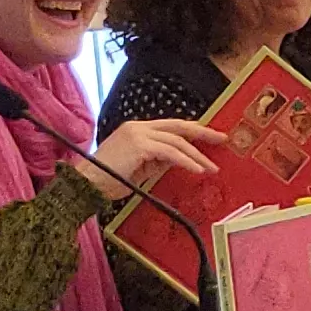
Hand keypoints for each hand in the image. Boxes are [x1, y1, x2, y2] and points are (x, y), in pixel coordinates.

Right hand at [91, 117, 225, 189]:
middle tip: (222, 139)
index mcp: (137, 130)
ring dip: (197, 155)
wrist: (88, 184)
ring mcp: (138, 134)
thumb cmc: (110, 180)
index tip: (209, 136)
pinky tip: (198, 170)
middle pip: (178, 127)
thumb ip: (159, 161)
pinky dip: (186, 161)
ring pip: (176, 142)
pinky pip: (170, 153)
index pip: (170, 127)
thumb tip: (181, 160)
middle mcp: (138, 127)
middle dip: (202, 133)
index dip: (191, 131)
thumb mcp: (141, 168)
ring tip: (212, 167)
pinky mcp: (139, 145)